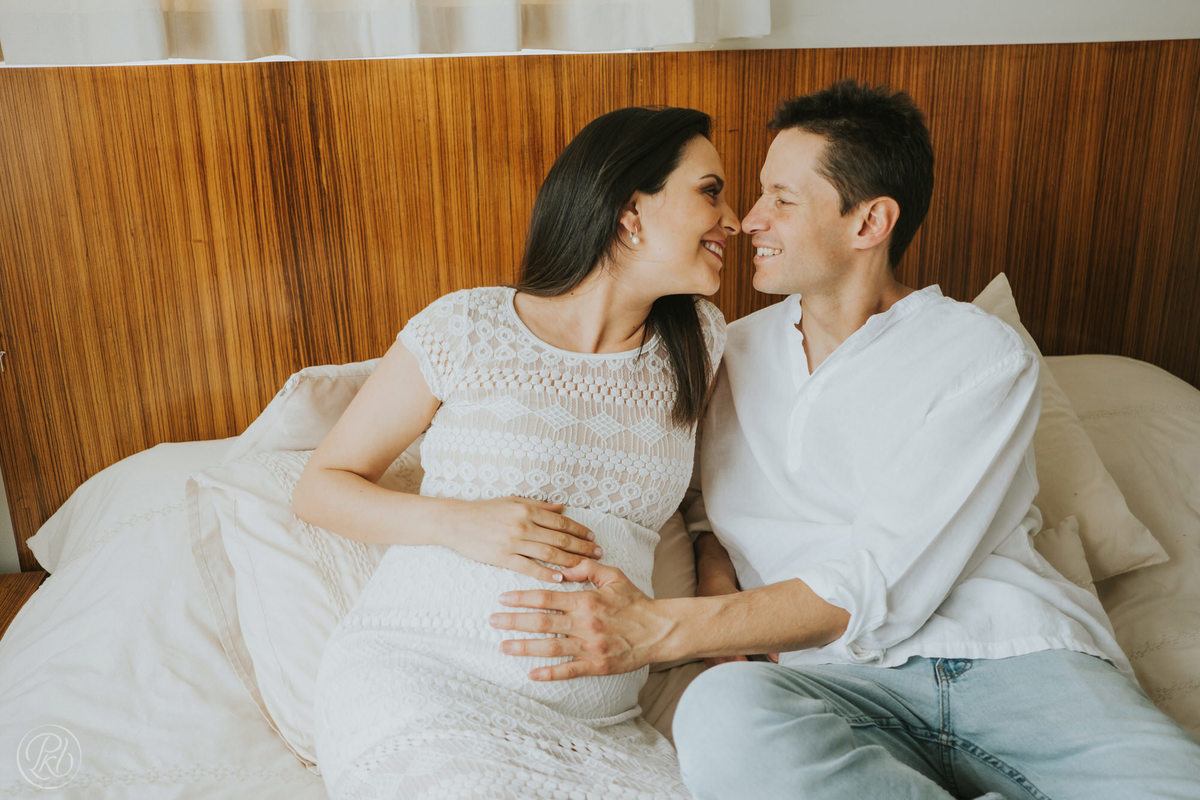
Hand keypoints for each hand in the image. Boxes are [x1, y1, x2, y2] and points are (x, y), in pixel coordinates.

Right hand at [442, 496, 599, 582]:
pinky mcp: (502, 556)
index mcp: (527, 509)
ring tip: (586, 567)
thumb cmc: (485, 510)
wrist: (456, 521)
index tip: (593, 538)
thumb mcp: (513, 500)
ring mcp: (513, 541)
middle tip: (598, 554)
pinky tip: (560, 578)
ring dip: (570, 561)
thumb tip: (562, 506)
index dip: (579, 530)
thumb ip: (539, 505)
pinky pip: (529, 567)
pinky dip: (546, 573)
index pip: (561, 521)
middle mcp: (523, 524)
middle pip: (560, 537)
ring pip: (549, 552)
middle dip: (582, 547)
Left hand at [489, 559, 670, 679]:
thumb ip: (587, 568)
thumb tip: (563, 566)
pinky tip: (530, 674)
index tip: (502, 599)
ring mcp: (589, 646)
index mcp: (585, 600)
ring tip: (503, 646)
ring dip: (523, 647)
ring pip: (550, 647)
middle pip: (541, 622)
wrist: (658, 630)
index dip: (521, 598)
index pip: (546, 597)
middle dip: (513, 621)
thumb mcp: (613, 576)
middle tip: (492, 621)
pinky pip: (568, 670)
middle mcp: (584, 623)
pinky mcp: (596, 665)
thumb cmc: (635, 602)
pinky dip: (549, 674)